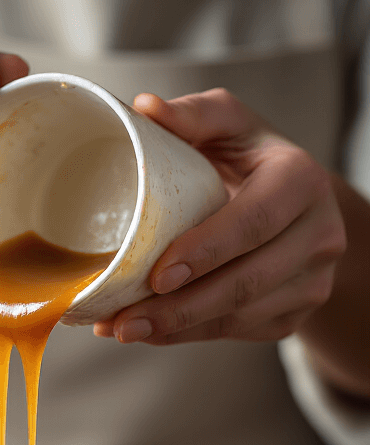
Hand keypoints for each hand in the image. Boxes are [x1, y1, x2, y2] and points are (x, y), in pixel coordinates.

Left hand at [94, 89, 345, 346]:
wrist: (292, 204)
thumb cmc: (248, 158)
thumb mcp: (229, 125)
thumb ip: (192, 115)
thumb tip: (146, 108)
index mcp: (301, 180)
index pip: (255, 222)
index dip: (207, 251)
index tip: (158, 276)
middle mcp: (320, 233)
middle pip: (247, 282)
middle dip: (182, 307)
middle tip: (125, 320)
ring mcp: (313, 280)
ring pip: (241, 316)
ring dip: (179, 329)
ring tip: (124, 329)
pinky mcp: (297, 313)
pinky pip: (240, 332)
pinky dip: (191, 335)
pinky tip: (152, 331)